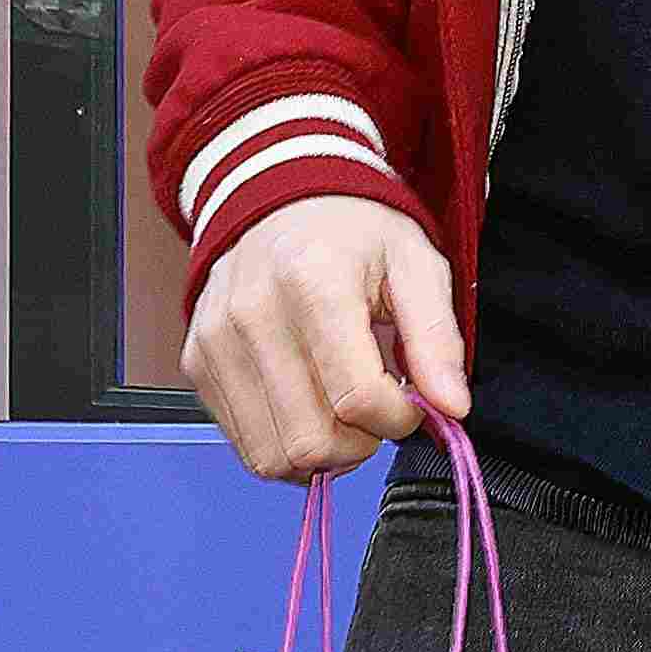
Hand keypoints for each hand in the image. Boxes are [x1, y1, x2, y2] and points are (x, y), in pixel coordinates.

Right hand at [188, 193, 465, 486]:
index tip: (410, 402)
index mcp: (314, 283)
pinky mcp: (197, 363)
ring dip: (320, 455)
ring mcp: (216, 342)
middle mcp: (252, 315)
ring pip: (271, 457)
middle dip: (359, 445)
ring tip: (342, 413)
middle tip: (376, 411)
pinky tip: (307, 406)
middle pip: (310, 440)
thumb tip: (453, 408)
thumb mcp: (415, 264)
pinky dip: (284, 443)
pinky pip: (244, 444)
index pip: (357, 398)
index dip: (398, 419)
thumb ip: (437, 338)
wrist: (279, 195)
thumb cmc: (354, 233)